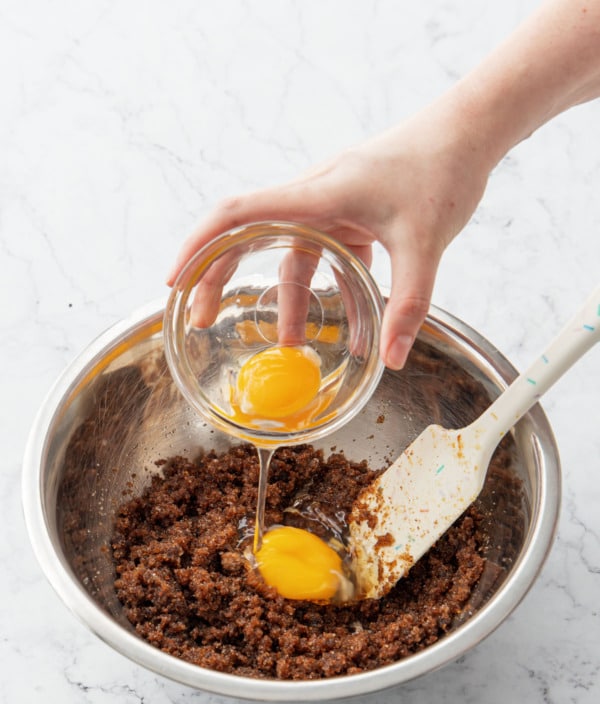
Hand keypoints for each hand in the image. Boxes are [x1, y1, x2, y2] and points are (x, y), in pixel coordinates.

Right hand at [167, 95, 491, 368]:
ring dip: (292, 300)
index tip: (176, 281)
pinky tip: (350, 321)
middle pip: (250, 237)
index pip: (239, 214)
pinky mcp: (351, 211)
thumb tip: (390, 361)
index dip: (200, 245)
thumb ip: (407, 305)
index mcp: (319, 193)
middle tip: (204, 321)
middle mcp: (315, 196)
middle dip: (222, 279)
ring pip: (294, 255)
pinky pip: (327, 253)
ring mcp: (332, 203)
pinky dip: (331, 286)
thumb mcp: (425, 245)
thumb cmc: (444, 171)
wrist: (470, 132)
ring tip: (293, 345)